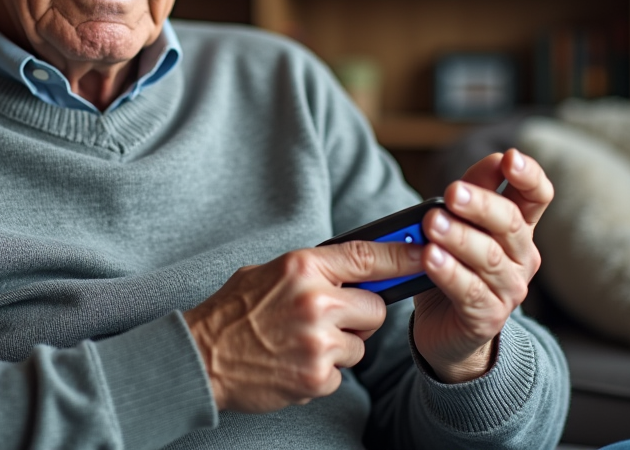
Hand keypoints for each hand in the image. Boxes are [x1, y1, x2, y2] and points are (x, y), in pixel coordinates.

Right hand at [184, 240, 422, 412]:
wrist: (202, 356)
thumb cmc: (232, 312)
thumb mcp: (268, 272)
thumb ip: (312, 269)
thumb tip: (355, 267)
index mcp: (302, 266)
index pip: (367, 255)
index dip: (403, 255)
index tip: (428, 253)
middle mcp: (315, 300)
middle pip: (374, 308)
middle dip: (359, 316)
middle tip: (330, 320)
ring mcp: (317, 341)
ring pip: (359, 344)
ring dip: (338, 347)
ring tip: (300, 343)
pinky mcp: (316, 375)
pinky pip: (340, 372)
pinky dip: (321, 371)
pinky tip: (291, 363)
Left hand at [413, 148, 553, 382]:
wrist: (444, 329)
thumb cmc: (452, 267)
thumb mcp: (459, 225)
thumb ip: (471, 193)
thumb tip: (492, 160)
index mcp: (517, 230)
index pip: (537, 197)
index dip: (529, 176)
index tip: (510, 157)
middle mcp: (522, 258)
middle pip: (509, 223)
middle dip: (480, 205)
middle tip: (452, 192)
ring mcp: (509, 290)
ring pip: (489, 258)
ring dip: (460, 238)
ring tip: (433, 224)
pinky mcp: (488, 318)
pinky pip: (470, 292)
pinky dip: (449, 273)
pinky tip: (430, 258)